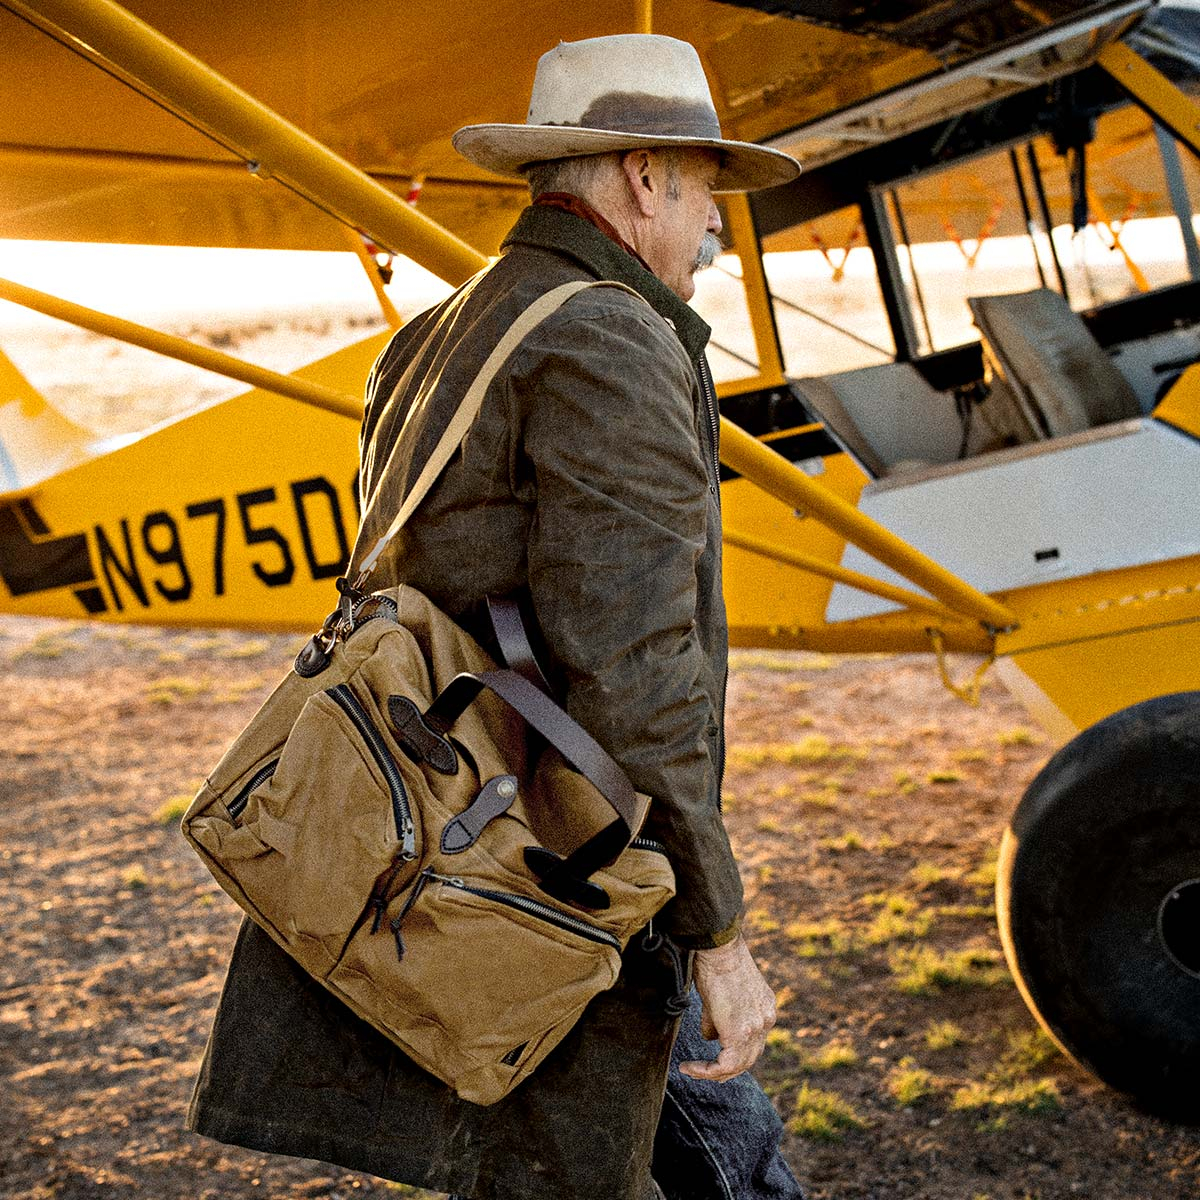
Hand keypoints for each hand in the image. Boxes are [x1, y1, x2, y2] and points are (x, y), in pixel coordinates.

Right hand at [678, 932, 774, 1082]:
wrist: (719, 948)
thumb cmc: (714, 961)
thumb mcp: (720, 993)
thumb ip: (718, 1018)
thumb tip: (710, 1036)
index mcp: (764, 1007)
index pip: (752, 1042)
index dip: (732, 1053)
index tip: (710, 1056)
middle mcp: (766, 1019)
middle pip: (749, 1058)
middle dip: (723, 1069)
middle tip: (701, 1070)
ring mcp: (757, 1027)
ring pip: (739, 1065)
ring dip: (713, 1072)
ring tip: (692, 1070)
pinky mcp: (741, 1033)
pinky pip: (727, 1064)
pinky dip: (707, 1070)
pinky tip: (689, 1067)